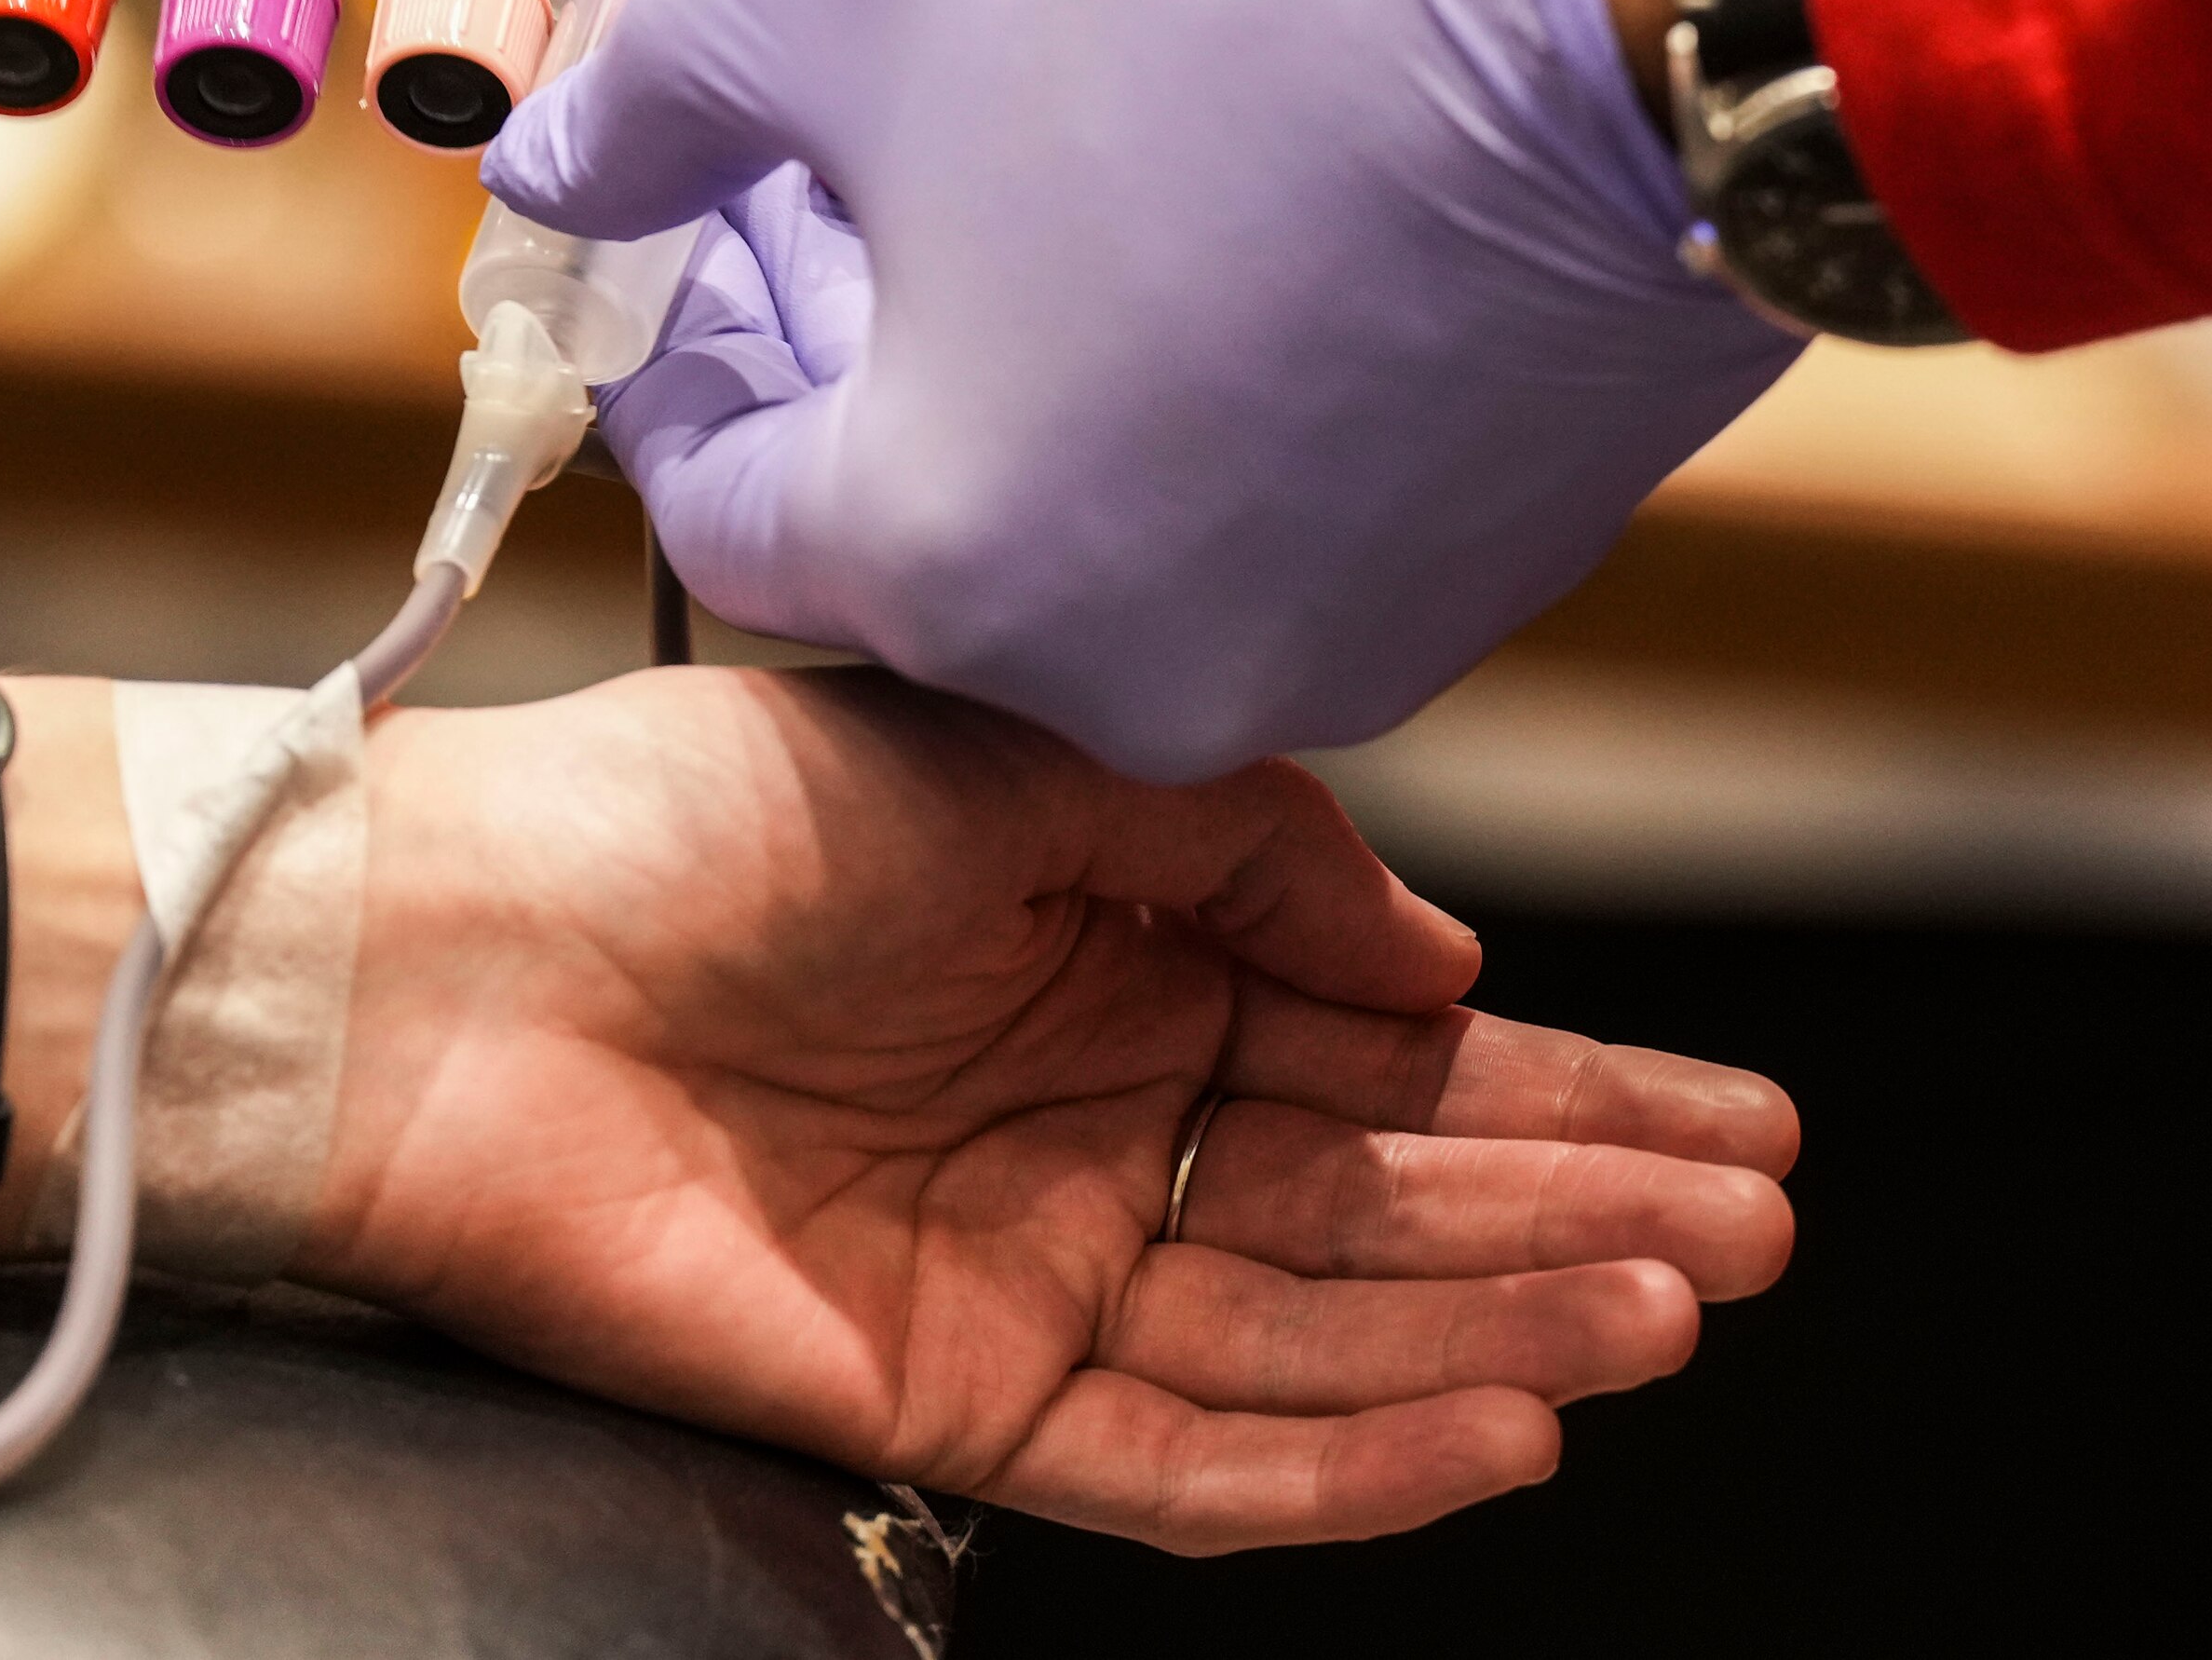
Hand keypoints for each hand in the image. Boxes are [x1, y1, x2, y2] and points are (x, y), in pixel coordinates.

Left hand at [314, 666, 1798, 1550]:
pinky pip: (1186, 1461)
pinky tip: (1491, 1430)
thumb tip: (1439, 957)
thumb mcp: (1022, 750)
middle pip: (1386, 1207)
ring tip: (1663, 1317)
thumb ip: (1251, 847)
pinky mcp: (954, 1399)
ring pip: (1316, 1338)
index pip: (1396, 1050)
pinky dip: (1343, 1460)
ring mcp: (1034, 1268)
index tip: (1741, 1121)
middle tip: (1754, 1240)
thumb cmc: (703, 812)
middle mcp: (1098, 1121)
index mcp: (1119, 958)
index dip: (1570, 1090)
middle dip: (1578, 1220)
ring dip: (1497, 1334)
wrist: (458, 957)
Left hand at [479, 0, 1805, 779]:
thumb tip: (564, 151)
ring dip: (1046, 362)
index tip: (699, 241)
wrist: (1643, 2)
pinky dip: (1217, 390)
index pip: (718, 501)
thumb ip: (656, 89)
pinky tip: (1235, 214)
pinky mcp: (1466, 582)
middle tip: (868, 167)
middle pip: (913, 523)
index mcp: (945, 562)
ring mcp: (1322, 644)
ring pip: (1101, 520)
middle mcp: (1130, 663)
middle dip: (868, 344)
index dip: (689, 343)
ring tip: (1064, 155)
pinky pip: (1270, 512)